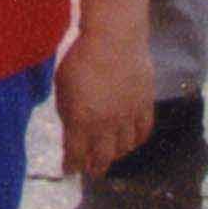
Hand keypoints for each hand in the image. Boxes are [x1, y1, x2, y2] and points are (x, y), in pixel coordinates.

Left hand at [54, 25, 154, 179]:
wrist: (114, 38)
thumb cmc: (80, 57)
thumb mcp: (63, 86)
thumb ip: (67, 112)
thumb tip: (72, 128)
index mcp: (80, 120)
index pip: (75, 154)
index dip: (71, 165)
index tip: (69, 170)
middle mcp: (105, 124)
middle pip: (102, 157)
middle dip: (94, 167)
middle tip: (91, 170)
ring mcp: (127, 117)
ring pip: (124, 148)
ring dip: (116, 155)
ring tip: (110, 155)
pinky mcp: (144, 106)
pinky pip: (143, 132)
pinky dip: (136, 141)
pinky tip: (130, 141)